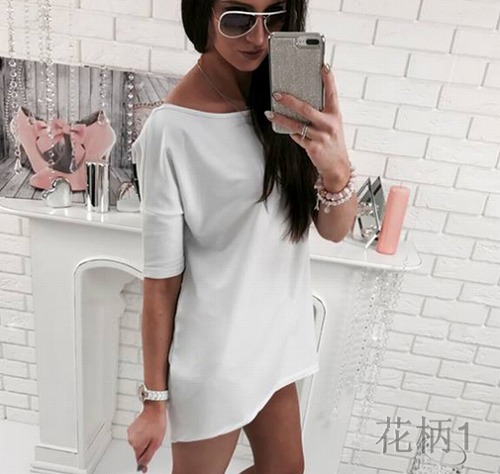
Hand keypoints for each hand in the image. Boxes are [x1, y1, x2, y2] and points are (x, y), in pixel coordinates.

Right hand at [127, 404, 166, 472]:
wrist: (154, 408)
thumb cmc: (157, 422)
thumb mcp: (156, 443)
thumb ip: (148, 456)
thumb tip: (142, 466)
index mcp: (136, 444)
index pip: (138, 460)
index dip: (144, 463)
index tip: (145, 468)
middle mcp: (131, 439)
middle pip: (138, 451)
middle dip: (146, 448)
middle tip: (154, 440)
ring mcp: (130, 433)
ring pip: (138, 443)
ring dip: (144, 441)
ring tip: (152, 432)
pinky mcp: (131, 427)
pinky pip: (137, 436)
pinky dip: (142, 435)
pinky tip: (148, 429)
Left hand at [265, 63, 350, 182]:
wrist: (337, 167)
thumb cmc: (333, 143)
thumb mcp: (332, 125)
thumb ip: (321, 114)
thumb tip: (299, 102)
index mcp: (335, 115)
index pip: (332, 93)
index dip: (328, 79)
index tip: (323, 65)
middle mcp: (329, 124)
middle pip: (306, 109)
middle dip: (289, 100)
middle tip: (277, 94)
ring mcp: (321, 136)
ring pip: (296, 124)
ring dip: (281, 118)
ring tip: (270, 113)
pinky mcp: (313, 147)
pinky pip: (297, 137)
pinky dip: (291, 133)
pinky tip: (288, 130)